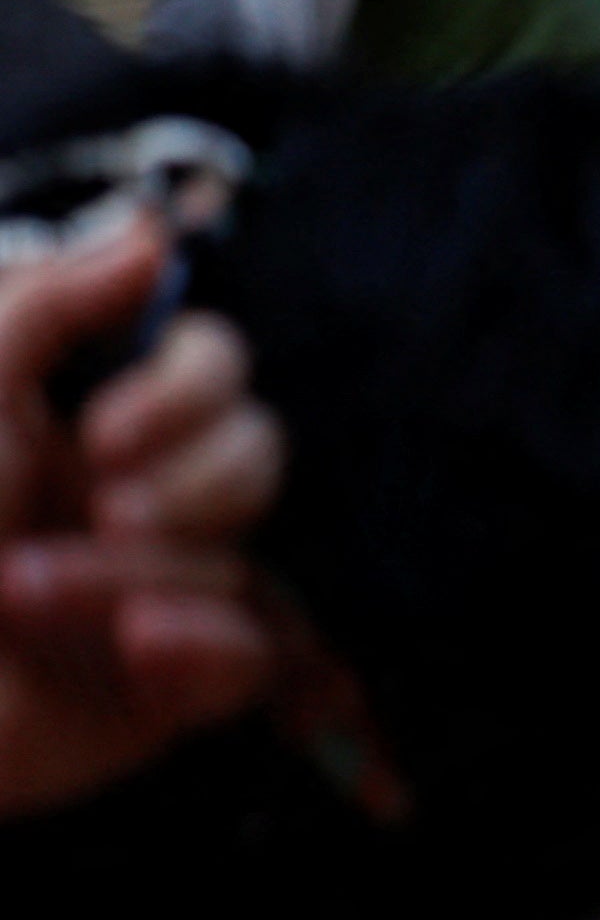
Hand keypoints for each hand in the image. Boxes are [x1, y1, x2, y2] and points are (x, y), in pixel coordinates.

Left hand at [0, 221, 278, 818]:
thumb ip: (51, 303)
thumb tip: (152, 233)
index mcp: (79, 422)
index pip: (212, 367)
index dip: (189, 392)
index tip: (106, 434)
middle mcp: (130, 497)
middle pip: (257, 452)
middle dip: (188, 486)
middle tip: (103, 515)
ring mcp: (156, 591)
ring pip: (238, 556)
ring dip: (129, 577)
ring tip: (23, 602)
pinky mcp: (170, 686)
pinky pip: (253, 654)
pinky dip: (202, 648)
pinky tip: (135, 651)